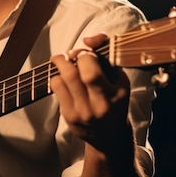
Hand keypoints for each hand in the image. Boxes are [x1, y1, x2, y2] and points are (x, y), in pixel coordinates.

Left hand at [50, 34, 131, 153]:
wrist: (110, 137)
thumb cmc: (114, 101)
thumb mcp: (119, 78)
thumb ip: (107, 54)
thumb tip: (87, 39)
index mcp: (115, 93)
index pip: (92, 69)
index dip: (85, 55)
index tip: (86, 54)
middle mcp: (98, 105)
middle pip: (73, 74)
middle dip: (68, 58)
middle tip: (69, 55)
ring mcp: (81, 112)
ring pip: (61, 80)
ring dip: (59, 66)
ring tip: (62, 61)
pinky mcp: (69, 117)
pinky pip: (56, 89)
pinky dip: (57, 78)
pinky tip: (63, 78)